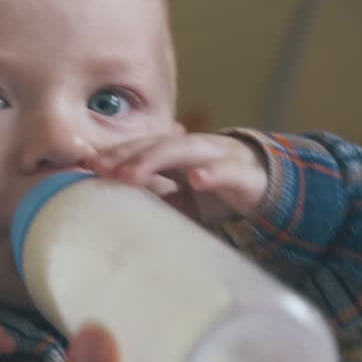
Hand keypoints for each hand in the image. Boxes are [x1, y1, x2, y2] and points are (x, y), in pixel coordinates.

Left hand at [88, 132, 268, 226]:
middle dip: (127, 155)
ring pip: (184, 151)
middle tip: (101, 169)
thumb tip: (120, 217)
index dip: (116, 155)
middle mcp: (195, 149)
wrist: (274, 191)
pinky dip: (214, 173)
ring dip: (156, 159)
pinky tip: (197, 180)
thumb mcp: (184, 204)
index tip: (88, 166)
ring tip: (131, 174)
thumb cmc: (221, 195)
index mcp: (177, 154)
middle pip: (156, 145)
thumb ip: (158, 205)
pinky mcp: (245, 175)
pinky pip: (228, 171)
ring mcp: (220, 157)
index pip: (141, 148)